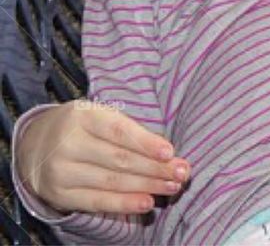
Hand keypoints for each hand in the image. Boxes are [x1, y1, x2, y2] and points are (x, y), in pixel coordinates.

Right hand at [14, 99, 190, 214]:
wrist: (37, 145)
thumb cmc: (85, 128)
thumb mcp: (103, 117)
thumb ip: (134, 133)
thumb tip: (171, 155)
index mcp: (82, 116)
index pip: (118, 131)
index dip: (145, 143)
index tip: (169, 152)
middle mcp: (68, 143)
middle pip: (119, 159)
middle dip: (155, 168)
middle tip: (182, 173)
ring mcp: (61, 171)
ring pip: (111, 181)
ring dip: (147, 186)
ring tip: (172, 187)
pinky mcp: (60, 194)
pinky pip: (97, 202)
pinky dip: (124, 204)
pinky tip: (147, 203)